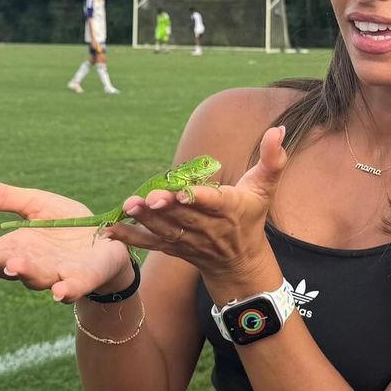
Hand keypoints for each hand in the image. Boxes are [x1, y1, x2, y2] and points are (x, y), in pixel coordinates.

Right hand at [0, 179, 131, 302]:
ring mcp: (55, 274)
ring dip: (24, 272)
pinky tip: (58, 292)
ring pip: (36, 277)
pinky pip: (72, 288)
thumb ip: (1, 198)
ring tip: (14, 265)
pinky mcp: (83, 279)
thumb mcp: (35, 204)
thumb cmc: (69, 226)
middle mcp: (31, 265)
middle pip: (5, 266)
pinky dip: (65, 291)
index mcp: (15, 246)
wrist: (111, 242)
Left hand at [101, 125, 286, 286]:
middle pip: (185, 216)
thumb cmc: (251, 216)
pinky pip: (152, 244)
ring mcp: (190, 240)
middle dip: (165, 207)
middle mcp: (209, 227)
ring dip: (146, 219)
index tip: (182, 191)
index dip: (198, 198)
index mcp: (230, 209)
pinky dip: (132, 237)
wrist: (239, 261)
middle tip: (147, 197)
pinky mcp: (174, 248)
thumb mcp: (265, 187)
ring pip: (166, 230)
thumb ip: (273, 159)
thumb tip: (278, 129)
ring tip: (129, 206)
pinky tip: (112, 229)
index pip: (213, 202)